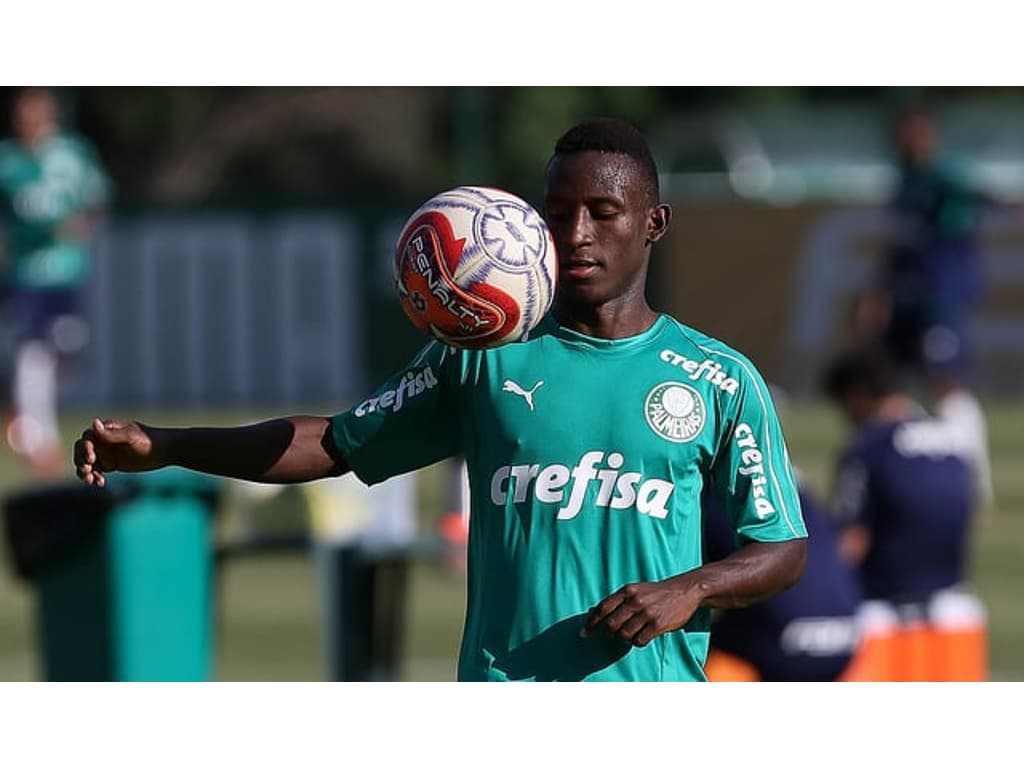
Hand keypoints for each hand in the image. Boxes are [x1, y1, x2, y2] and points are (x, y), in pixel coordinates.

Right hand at [73, 418, 161, 486]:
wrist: (165, 451)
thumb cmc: (149, 440)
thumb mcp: (130, 437)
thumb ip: (111, 434)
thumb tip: (93, 422)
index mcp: (106, 430)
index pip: (86, 439)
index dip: (84, 449)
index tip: (91, 460)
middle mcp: (103, 441)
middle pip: (82, 451)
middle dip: (81, 462)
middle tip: (87, 472)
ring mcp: (107, 453)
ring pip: (87, 463)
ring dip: (85, 472)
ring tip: (91, 481)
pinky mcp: (111, 464)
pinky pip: (96, 471)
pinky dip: (94, 477)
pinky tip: (100, 483)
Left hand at [582, 577, 701, 646]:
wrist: (684, 590)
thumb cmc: (656, 593)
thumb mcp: (635, 590)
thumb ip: (616, 601)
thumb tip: (592, 611)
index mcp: (627, 591)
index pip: (603, 608)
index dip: (591, 622)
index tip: (585, 632)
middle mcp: (635, 600)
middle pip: (611, 624)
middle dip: (607, 633)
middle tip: (609, 636)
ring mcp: (647, 612)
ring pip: (624, 634)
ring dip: (624, 638)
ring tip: (630, 634)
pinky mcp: (658, 624)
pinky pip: (639, 640)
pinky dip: (637, 642)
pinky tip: (642, 636)